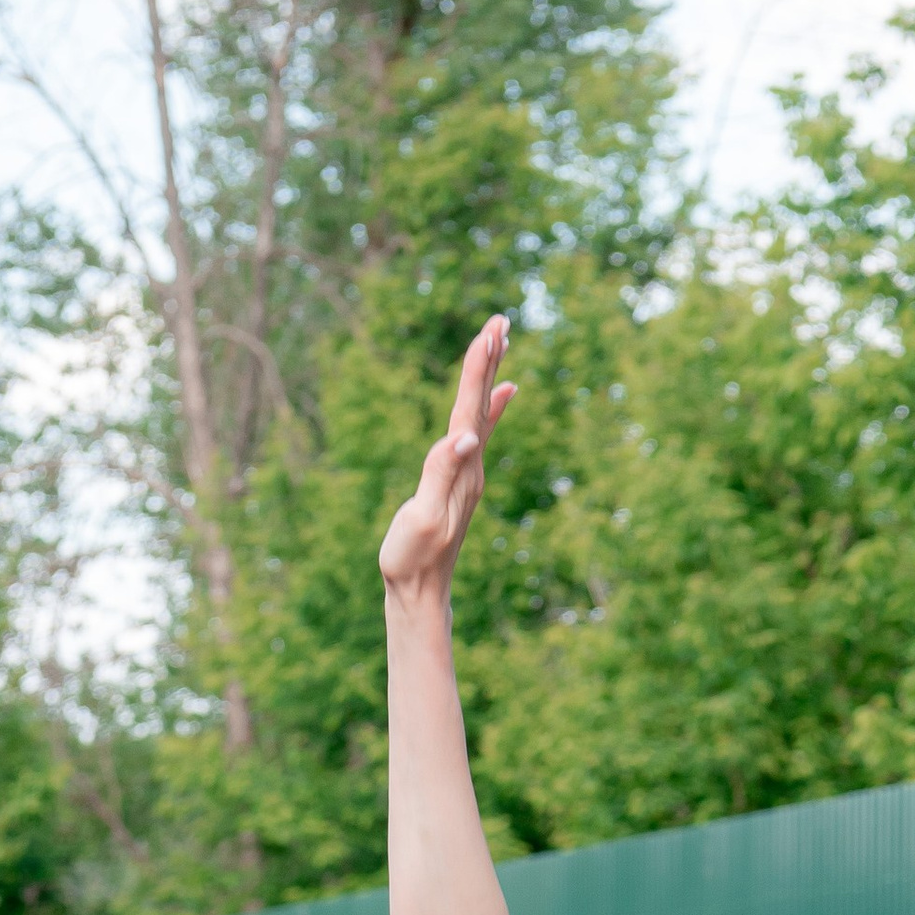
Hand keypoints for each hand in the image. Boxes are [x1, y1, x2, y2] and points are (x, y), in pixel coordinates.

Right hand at [380, 317, 517, 601]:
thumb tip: (466, 437)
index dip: (477, 370)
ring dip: (488, 376)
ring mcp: (468, 474)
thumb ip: (442, 474)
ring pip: (481, 413)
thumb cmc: (413, 559)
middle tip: (501, 320)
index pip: (470, 410)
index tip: (488, 332)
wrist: (420, 594)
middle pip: (481, 404)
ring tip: (498, 342)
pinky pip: (479, 433)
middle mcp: (472, 468)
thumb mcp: (423, 517)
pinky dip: (490, 408)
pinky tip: (501, 395)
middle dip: (489, 360)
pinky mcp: (461, 482)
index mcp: (462, 470)